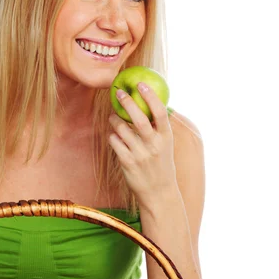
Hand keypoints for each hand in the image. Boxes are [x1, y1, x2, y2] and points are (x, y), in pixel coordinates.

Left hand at [108, 82, 177, 206]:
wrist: (159, 193)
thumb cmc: (161, 164)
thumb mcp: (166, 145)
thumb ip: (159, 127)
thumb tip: (151, 102)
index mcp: (166, 138)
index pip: (160, 113)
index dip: (150, 96)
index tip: (141, 84)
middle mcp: (154, 145)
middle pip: (139, 119)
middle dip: (127, 103)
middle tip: (119, 93)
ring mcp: (140, 154)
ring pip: (122, 129)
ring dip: (115, 120)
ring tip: (114, 117)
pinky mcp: (127, 163)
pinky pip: (114, 141)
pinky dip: (112, 135)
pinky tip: (115, 135)